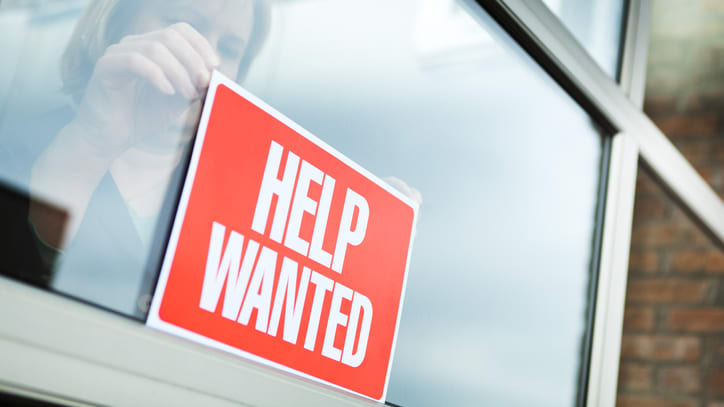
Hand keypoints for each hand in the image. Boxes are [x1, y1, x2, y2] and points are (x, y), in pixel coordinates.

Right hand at [73, 22, 219, 157]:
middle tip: (204, 83)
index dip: (200, 45)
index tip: (215, 67)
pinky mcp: (105, 67)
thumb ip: (194, 86)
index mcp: (151, 47)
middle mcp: (134, 44)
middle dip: (193, 59)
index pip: (180, 30)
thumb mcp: (178, 101)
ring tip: (188, 94)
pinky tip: (167, 92)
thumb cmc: (142, 118)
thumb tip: (216, 75)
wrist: (110, 139)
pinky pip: (134, 61)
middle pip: (170, 36)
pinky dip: (156, 75)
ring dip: (178, 71)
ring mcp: (117, 53)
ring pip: (155, 48)